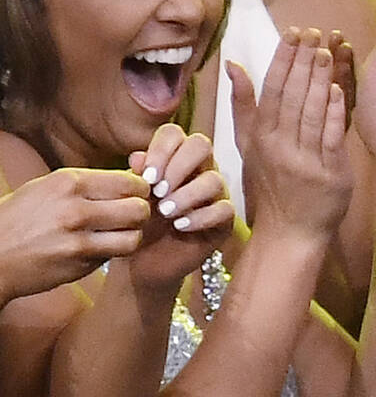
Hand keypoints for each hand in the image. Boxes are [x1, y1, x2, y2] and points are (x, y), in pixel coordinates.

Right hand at [0, 166, 151, 301]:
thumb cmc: (22, 218)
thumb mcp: (50, 188)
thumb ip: (90, 184)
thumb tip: (135, 178)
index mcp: (68, 181)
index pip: (130, 182)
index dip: (140, 191)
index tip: (135, 196)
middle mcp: (74, 207)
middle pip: (139, 208)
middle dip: (141, 214)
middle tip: (130, 218)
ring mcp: (78, 237)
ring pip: (135, 235)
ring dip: (131, 236)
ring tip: (117, 234)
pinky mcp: (80, 262)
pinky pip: (115, 255)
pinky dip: (114, 252)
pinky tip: (100, 248)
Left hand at [123, 123, 236, 291]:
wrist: (144, 262)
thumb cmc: (137, 224)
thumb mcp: (130, 198)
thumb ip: (134, 175)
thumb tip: (138, 158)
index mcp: (173, 158)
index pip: (175, 134)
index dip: (161, 149)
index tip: (146, 176)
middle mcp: (199, 170)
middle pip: (202, 145)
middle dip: (178, 166)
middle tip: (158, 190)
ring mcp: (215, 195)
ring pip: (214, 180)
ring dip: (186, 195)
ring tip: (165, 212)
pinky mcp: (224, 221)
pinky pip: (224, 210)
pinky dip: (200, 217)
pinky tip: (180, 226)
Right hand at [232, 28, 352, 244]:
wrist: (290, 232)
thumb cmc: (270, 186)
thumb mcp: (248, 146)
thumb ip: (244, 105)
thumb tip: (234, 64)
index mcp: (260, 137)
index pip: (271, 89)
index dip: (283, 59)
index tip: (293, 34)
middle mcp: (280, 146)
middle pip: (292, 96)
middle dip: (303, 62)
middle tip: (314, 34)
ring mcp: (305, 161)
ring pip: (312, 113)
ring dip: (320, 80)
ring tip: (327, 52)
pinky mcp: (330, 175)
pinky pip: (333, 138)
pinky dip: (336, 112)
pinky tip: (339, 89)